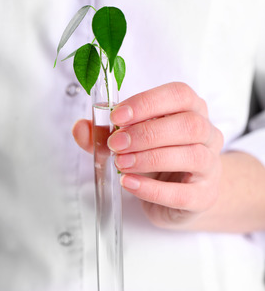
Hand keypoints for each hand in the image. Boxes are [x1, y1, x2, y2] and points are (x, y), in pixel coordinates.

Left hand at [73, 82, 223, 228]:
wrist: (182, 196)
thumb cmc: (159, 161)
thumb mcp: (132, 142)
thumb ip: (104, 134)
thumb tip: (80, 128)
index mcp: (192, 110)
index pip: (178, 94)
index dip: (147, 102)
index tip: (117, 116)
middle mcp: (208, 134)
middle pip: (189, 124)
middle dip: (147, 133)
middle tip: (116, 144)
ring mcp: (211, 166)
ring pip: (192, 155)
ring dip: (150, 158)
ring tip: (121, 164)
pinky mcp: (205, 196)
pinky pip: (183, 193)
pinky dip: (153, 189)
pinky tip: (130, 184)